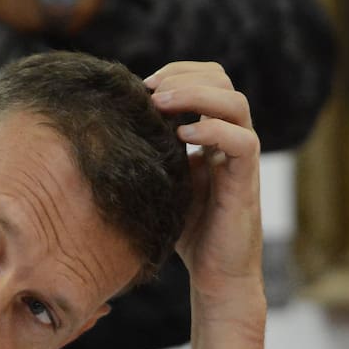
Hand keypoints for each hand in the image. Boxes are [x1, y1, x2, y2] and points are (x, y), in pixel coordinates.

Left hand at [146, 61, 266, 348]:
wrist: (215, 276)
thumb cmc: (186, 233)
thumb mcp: (159, 184)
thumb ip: (146, 155)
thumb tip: (102, 132)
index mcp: (212, 134)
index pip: (206, 80)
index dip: (177, 72)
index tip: (141, 86)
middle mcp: (230, 140)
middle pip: (223, 80)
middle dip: (184, 75)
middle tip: (150, 88)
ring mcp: (241, 159)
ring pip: (237, 103)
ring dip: (197, 94)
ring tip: (162, 102)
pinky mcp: (246, 182)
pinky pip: (242, 143)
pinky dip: (213, 131)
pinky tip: (183, 135)